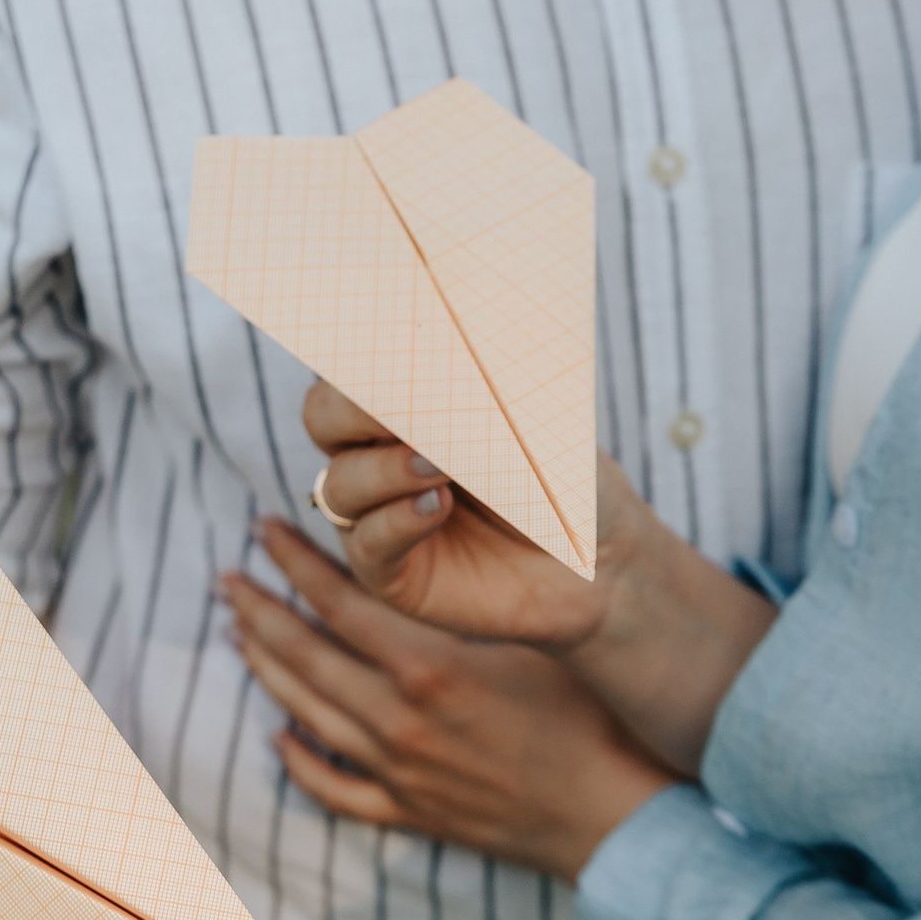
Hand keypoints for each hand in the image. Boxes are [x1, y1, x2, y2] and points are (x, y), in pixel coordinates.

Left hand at [220, 517, 673, 883]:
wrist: (624, 821)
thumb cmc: (598, 717)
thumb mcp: (544, 638)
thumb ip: (486, 589)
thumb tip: (441, 516)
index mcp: (431, 669)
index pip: (340, 604)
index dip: (296, 563)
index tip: (264, 528)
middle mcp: (402, 722)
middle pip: (308, 658)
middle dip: (261, 611)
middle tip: (227, 576)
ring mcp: (401, 774)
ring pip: (310, 716)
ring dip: (268, 671)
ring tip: (239, 634)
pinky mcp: (414, 814)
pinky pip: (337, 789)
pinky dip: (301, 761)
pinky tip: (279, 737)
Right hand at [303, 383, 640, 646]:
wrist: (599, 558)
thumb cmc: (564, 475)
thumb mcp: (528, 416)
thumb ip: (477, 383)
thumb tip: (433, 350)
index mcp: (404, 402)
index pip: (352, 363)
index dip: (361, 352)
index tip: (401, 346)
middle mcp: (379, 453)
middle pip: (321, 416)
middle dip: (353, 407)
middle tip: (404, 407)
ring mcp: (378, 514)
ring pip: (337, 483)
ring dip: (386, 468)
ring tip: (444, 467)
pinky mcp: (390, 573)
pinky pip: (365, 542)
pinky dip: (395, 519)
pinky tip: (436, 506)